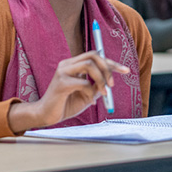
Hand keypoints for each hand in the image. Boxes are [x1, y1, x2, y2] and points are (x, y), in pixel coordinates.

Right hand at [7, 51, 128, 132]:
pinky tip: (89, 102)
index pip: (95, 56)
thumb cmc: (65, 105)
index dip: (111, 62)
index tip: (125, 71)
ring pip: (89, 65)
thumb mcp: (86, 94)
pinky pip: (83, 83)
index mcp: (72, 65)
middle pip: (93, 55)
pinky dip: (91, 94)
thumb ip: (96, 86)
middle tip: (113, 84)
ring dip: (101, 79)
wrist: (46, 116)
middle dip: (108, 68)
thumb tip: (110, 80)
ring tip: (104, 93)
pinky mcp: (61, 83)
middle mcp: (67, 64)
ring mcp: (63, 72)